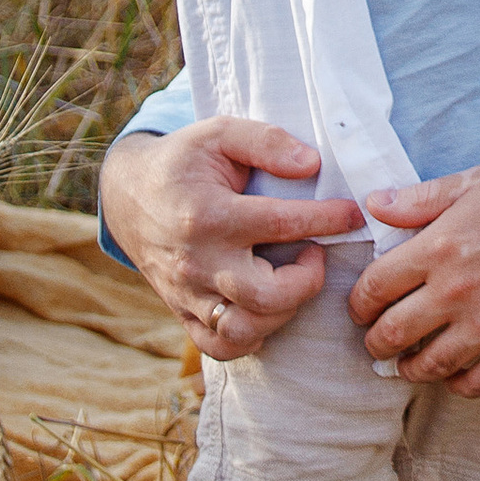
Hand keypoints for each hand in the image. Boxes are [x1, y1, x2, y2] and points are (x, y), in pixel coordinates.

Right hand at [97, 119, 362, 357]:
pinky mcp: (183, 312)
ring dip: (282, 311)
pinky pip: (221, 347)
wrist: (128, 196)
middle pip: (265, 296)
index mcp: (208, 214)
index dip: (328, 219)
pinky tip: (266, 307)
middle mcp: (197, 261)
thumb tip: (311, 165)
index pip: (281, 224)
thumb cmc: (184, 162)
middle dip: (306, 279)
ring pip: (245, 330)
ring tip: (291, 280)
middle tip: (313, 253)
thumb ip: (267, 142)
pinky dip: (251, 336)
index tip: (351, 214)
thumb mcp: (220, 133)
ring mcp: (188, 293)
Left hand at [347, 163, 479, 390]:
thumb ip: (422, 198)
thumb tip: (372, 205)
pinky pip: (474, 385)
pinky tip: (455, 373)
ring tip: (409, 363)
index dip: (358, 303)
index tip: (363, 307)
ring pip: (428, 366)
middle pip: (391, 335)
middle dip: (375, 343)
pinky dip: (456, 385)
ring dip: (409, 369)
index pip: (374, 288)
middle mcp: (458, 291)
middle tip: (377, 342)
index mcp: (441, 246)